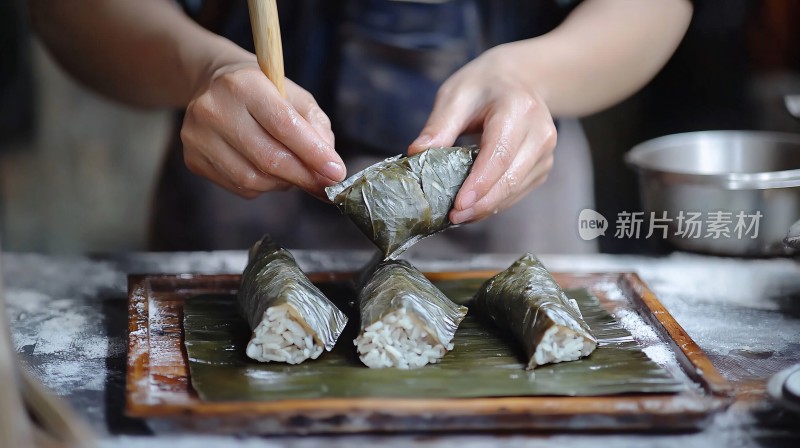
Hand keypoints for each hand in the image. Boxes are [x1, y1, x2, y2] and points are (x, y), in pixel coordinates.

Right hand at [181, 59, 345, 198]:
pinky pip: (239, 188)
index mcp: (244, 84)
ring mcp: (198, 136)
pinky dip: (263, 186)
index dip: (314, 154)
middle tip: (325, 185)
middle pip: (269, 159)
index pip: (284, 126)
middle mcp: (214, 108)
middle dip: (304, 177)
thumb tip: (330, 170)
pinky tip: (267, 170)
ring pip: (254, 180)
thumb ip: (317, 129)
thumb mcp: (296, 98)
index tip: (337, 173)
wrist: (214, 86)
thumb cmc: (264, 93)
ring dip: (283, 183)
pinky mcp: (193, 159)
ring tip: (293, 171)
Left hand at [408, 45, 556, 223]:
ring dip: (487, 207)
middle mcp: (540, 132)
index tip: (458, 205)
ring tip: (458, 215)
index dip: (480, 183)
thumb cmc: (483, 86)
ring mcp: (545, 152)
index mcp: (519, 108)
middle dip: (481, 203)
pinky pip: (519, 192)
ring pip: (515, 190)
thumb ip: (438, 125)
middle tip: (452, 217)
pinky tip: (474, 205)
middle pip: (510, 178)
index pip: (500, 153)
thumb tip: (415, 154)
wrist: (518, 80)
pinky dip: (496, 202)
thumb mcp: (455, 95)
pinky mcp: (543, 166)